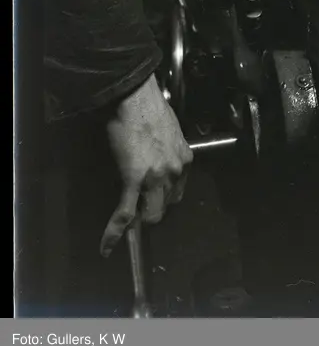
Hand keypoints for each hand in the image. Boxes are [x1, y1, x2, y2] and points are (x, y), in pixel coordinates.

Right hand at [100, 76, 192, 257]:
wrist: (137, 99)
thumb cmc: (151, 110)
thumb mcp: (169, 133)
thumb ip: (167, 152)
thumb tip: (156, 160)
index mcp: (185, 159)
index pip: (178, 191)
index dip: (164, 199)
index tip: (154, 200)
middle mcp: (175, 171)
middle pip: (167, 206)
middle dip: (153, 211)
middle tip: (138, 209)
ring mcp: (156, 177)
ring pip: (150, 214)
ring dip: (139, 220)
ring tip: (126, 222)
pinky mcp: (135, 180)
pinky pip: (125, 213)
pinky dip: (115, 232)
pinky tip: (107, 246)